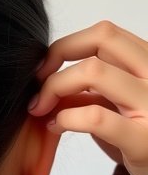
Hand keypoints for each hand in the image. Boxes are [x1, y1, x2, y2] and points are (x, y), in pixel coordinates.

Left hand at [28, 19, 147, 174]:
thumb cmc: (139, 135)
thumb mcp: (119, 102)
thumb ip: (93, 86)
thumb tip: (46, 74)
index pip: (106, 33)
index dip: (68, 44)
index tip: (46, 66)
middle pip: (101, 40)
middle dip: (59, 56)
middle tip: (38, 84)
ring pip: (94, 71)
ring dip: (55, 87)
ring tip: (42, 108)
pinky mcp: (144, 140)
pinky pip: (95, 117)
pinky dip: (65, 118)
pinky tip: (56, 126)